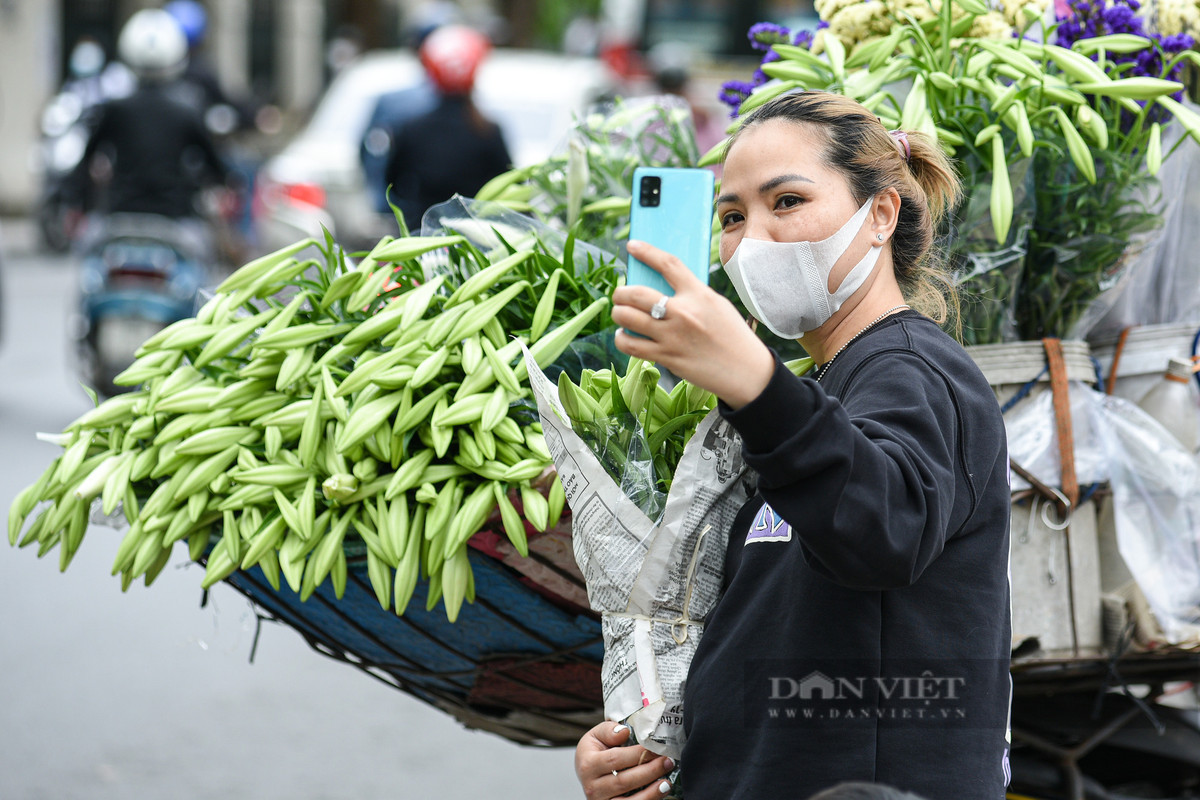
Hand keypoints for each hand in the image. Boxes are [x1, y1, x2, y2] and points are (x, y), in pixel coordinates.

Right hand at [574, 721, 674, 799]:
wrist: (589, 772)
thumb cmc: (596, 752)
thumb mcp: (596, 735)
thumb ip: (608, 730)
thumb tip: (624, 732)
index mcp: (588, 764)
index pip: (615, 759)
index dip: (637, 754)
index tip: (654, 748)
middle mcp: (592, 787)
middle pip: (624, 781)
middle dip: (649, 771)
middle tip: (667, 761)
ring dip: (651, 791)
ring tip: (666, 781)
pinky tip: (660, 792)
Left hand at [613, 240, 774, 408]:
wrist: (746, 371)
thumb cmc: (732, 336)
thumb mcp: (717, 305)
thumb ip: (692, 295)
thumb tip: (661, 289)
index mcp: (699, 294)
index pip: (668, 264)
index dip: (647, 251)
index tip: (632, 246)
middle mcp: (683, 313)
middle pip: (636, 293)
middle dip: (620, 292)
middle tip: (619, 295)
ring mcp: (672, 336)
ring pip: (627, 317)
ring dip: (618, 313)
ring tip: (620, 314)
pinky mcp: (667, 357)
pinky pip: (630, 345)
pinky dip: (622, 339)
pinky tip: (624, 336)